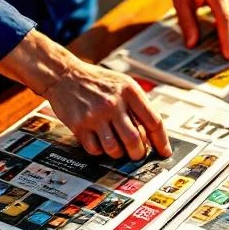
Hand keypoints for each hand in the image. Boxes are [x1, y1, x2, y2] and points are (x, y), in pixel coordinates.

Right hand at [0, 30, 170, 159]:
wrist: (64, 75)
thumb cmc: (97, 82)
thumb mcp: (122, 84)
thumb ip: (137, 106)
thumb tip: (152, 136)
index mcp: (129, 91)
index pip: (153, 121)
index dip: (161, 141)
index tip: (164, 152)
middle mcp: (113, 103)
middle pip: (135, 141)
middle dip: (138, 153)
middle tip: (137, 154)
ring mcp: (96, 115)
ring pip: (115, 149)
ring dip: (118, 154)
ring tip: (117, 146)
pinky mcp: (80, 125)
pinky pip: (95, 149)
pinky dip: (100, 151)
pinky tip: (99, 141)